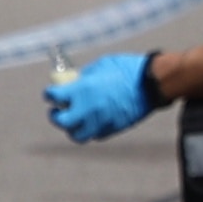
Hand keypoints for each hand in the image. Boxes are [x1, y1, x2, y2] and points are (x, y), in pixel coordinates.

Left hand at [45, 50, 162, 143]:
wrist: (153, 83)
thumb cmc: (128, 69)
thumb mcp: (101, 66)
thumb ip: (84, 77)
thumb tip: (73, 82)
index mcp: (81, 90)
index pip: (54, 97)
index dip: (50, 94)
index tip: (50, 93)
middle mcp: (87, 109)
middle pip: (61, 122)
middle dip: (56, 117)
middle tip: (57, 111)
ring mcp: (100, 122)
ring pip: (77, 135)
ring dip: (73, 128)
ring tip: (74, 120)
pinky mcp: (113, 129)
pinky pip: (96, 134)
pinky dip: (91, 129)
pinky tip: (94, 120)